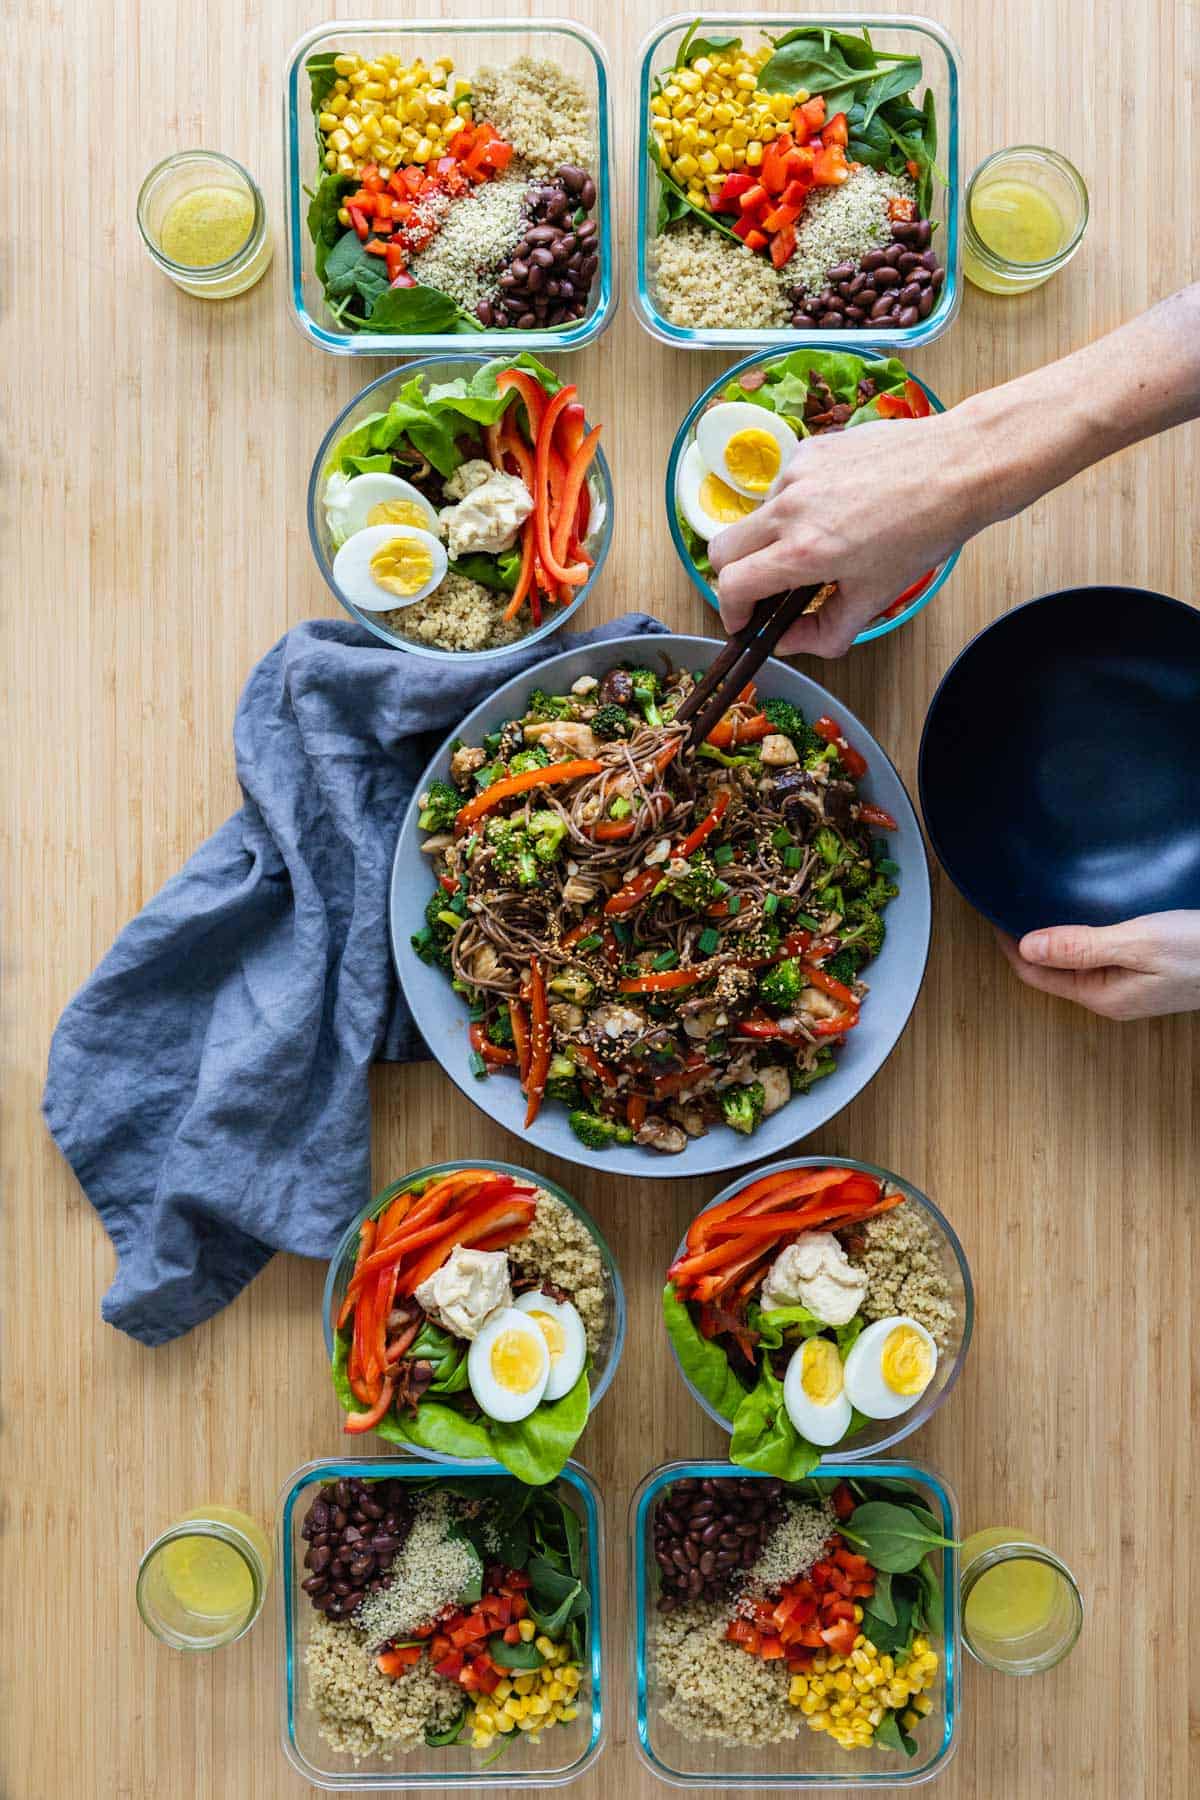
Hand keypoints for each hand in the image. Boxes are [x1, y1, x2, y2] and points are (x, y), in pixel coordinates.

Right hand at [709, 413, 977, 655]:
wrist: (958, 466)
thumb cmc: (924, 531)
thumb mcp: (875, 596)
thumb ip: (824, 630)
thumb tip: (788, 642)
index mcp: (804, 551)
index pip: (731, 585)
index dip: (731, 611)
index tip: (743, 620)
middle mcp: (790, 508)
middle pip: (722, 549)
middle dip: (735, 576)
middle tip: (763, 589)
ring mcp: (796, 473)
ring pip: (756, 517)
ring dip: (771, 539)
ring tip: (820, 542)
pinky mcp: (809, 448)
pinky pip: (783, 486)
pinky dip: (796, 506)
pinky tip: (836, 508)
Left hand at [997, 912, 1199, 1019]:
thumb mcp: (1138, 943)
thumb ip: (1082, 945)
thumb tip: (1026, 945)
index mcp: (1101, 996)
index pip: (1035, 974)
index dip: (1009, 944)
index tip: (992, 912)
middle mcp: (1110, 997)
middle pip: (1051, 971)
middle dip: (1026, 942)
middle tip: (1007, 904)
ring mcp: (1129, 988)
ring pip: (1075, 964)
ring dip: (1053, 940)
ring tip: (1035, 906)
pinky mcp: (1146, 974)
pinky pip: (1099, 957)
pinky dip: (1081, 938)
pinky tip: (1082, 916)